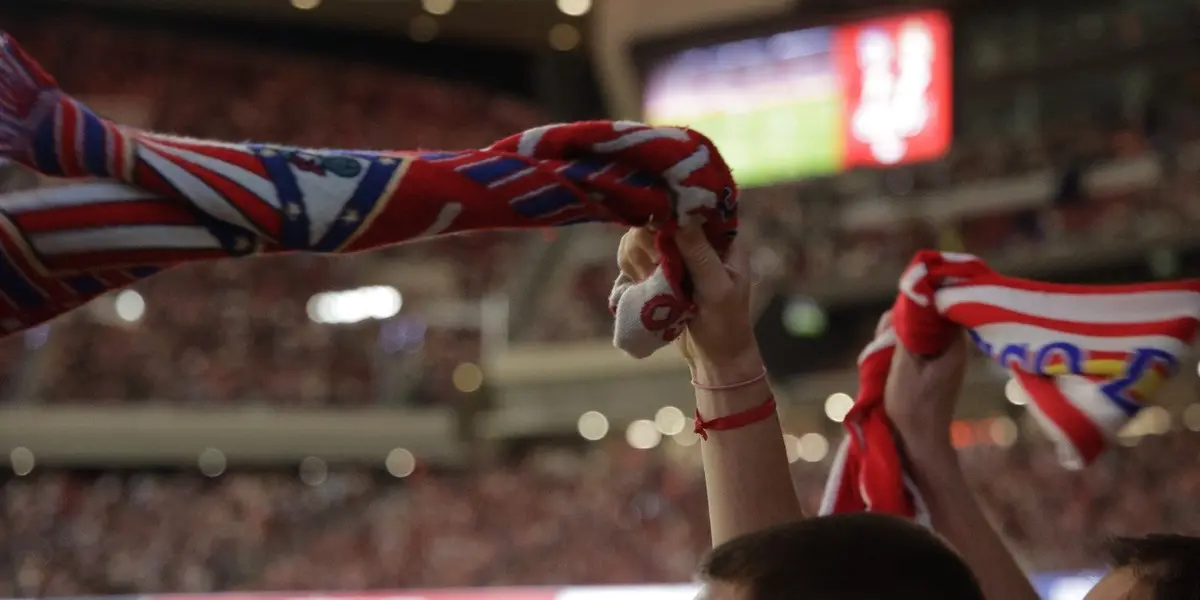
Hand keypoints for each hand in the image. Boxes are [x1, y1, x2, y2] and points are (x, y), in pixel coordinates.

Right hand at [617, 226, 760, 384]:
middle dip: (648, 242)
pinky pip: (636, 259)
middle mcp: (698, 240)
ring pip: (642, 238)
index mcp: (722, 238)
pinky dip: (632, 269)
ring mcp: (677, 256)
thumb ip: (699, 254)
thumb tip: (679, 216)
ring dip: (638, 258)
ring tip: (648, 281)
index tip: (655, 230)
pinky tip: (639, 285)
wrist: (715, 360)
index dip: (668, 211)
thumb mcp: (717, 289)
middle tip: (652, 266)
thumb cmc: (726, 325)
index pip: (691, 206)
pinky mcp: (660, 272)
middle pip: (658, 219)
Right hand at [880, 311, 967, 457]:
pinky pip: (915, 345)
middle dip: (903, 320)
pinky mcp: (932, 367)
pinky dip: (899, 348)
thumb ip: (906, 332)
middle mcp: (953, 347)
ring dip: (897, 335)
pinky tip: (887, 361)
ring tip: (883, 352)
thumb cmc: (913, 404)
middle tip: (885, 338)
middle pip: (927, 316)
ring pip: (918, 330)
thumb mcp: (904, 363)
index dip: (920, 302)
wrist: (918, 441)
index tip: (898, 313)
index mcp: (955, 344)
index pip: (943, 305)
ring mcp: (943, 358)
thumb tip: (907, 301)